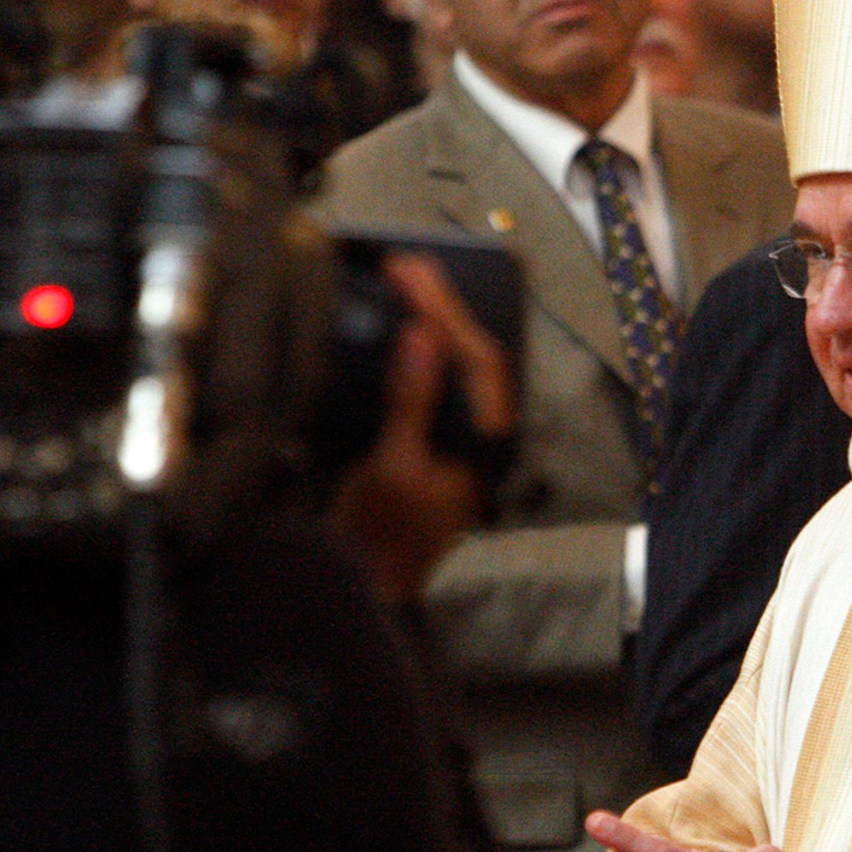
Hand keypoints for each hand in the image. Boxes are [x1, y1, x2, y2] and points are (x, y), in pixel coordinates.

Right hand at [327, 255, 511, 605]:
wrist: (368, 588)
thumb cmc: (383, 539)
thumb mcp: (392, 467)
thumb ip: (411, 402)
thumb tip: (423, 339)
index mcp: (484, 442)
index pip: (479, 360)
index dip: (446, 311)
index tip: (411, 274)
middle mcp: (481, 435)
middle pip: (472, 354)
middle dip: (442, 305)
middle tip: (405, 264)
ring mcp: (462, 437)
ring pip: (459, 364)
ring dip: (434, 320)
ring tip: (404, 279)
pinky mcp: (437, 439)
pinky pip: (439, 381)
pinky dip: (420, 349)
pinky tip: (402, 324)